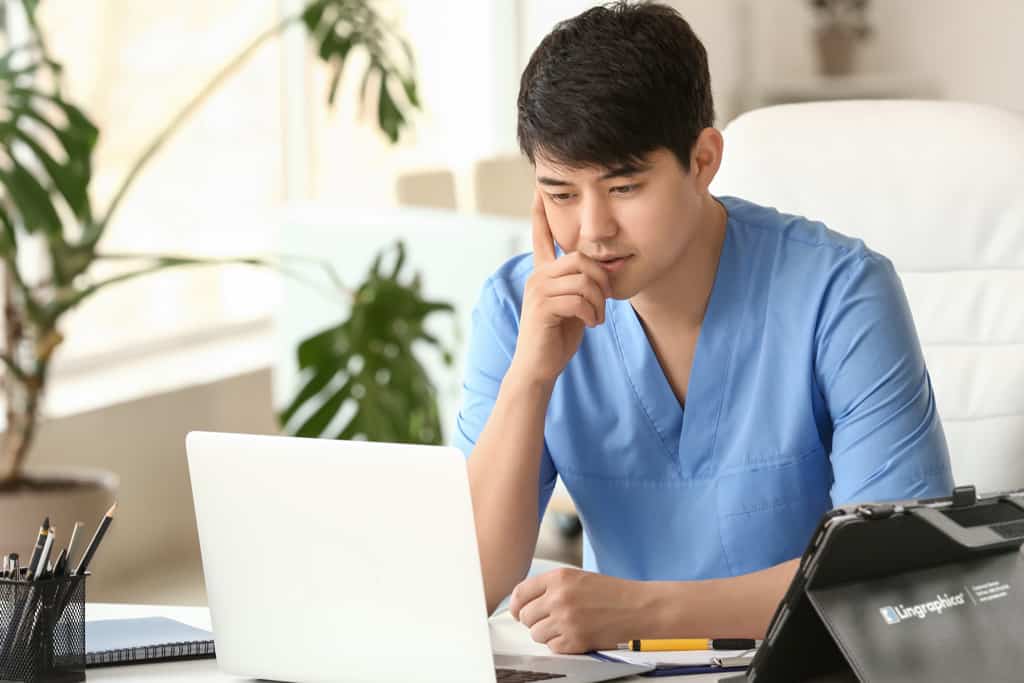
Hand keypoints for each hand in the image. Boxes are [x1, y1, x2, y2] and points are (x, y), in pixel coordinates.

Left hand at [509, 568, 652, 653]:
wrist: (638, 608)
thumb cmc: (611, 593)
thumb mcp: (578, 578)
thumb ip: (551, 586)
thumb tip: (524, 601)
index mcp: (559, 577)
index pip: (520, 593)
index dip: (516, 605)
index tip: (518, 611)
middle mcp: (559, 597)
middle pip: (525, 616)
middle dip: (534, 621)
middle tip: (549, 620)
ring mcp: (566, 620)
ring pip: (536, 634)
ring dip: (547, 634)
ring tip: (565, 627)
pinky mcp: (575, 640)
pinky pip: (552, 647)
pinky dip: (560, 644)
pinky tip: (575, 635)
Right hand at [510, 191, 611, 385]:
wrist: (538, 367)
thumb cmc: (558, 337)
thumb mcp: (574, 305)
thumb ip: (583, 285)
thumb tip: (605, 270)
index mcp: (543, 272)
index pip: (541, 236)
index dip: (540, 213)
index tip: (538, 190)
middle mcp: (536, 276)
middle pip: (581, 258)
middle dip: (602, 279)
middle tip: (605, 301)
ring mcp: (537, 290)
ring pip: (584, 279)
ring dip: (599, 301)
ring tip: (596, 317)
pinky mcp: (542, 307)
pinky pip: (579, 299)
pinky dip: (592, 313)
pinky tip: (589, 325)